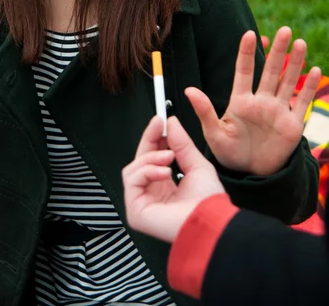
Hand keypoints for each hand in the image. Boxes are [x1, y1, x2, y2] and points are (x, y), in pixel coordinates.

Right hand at [122, 115, 224, 242]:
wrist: (211, 222)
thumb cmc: (209, 203)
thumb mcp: (196, 164)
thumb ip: (182, 143)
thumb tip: (170, 122)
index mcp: (165, 187)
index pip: (151, 158)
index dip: (153, 138)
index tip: (159, 121)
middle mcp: (152, 195)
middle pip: (140, 160)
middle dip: (149, 139)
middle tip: (158, 125)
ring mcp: (142, 203)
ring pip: (133, 168)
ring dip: (151, 157)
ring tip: (170, 157)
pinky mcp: (135, 211)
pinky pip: (132, 179)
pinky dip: (147, 170)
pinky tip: (164, 172)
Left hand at [185, 27, 320, 175]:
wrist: (250, 175)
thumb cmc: (229, 153)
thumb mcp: (213, 133)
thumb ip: (204, 111)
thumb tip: (189, 89)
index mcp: (240, 101)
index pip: (244, 71)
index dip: (246, 53)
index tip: (249, 34)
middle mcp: (261, 101)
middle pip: (271, 71)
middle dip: (278, 51)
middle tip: (284, 31)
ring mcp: (278, 111)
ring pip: (288, 81)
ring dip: (295, 63)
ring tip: (299, 42)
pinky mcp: (292, 124)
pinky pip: (302, 102)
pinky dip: (309, 87)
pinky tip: (315, 70)